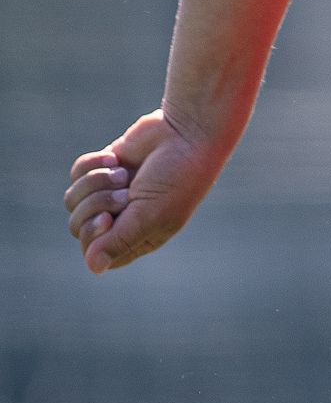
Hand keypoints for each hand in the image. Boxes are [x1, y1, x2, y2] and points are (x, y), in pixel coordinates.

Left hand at [64, 110, 219, 274]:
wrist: (185, 133)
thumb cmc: (177, 179)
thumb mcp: (150, 215)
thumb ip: (119, 241)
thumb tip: (94, 268)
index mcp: (137, 238)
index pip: (94, 251)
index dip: (93, 235)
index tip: (109, 218)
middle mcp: (122, 219)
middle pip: (78, 226)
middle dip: (96, 205)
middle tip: (125, 192)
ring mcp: (110, 193)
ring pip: (73, 200)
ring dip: (95, 183)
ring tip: (123, 173)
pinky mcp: (103, 169)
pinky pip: (76, 174)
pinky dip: (94, 164)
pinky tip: (115, 158)